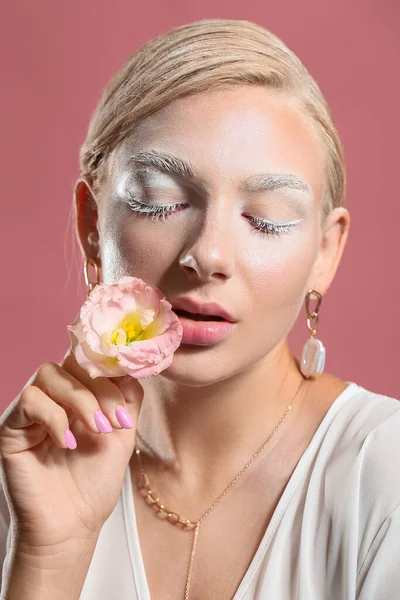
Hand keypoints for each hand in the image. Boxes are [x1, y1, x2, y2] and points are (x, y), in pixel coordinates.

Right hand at [0, 348, 143, 554]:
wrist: (72, 526)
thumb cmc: (95, 482)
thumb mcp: (123, 434)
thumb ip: (128, 397)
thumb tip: (128, 365)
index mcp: (78, 395)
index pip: (88, 360)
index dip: (110, 372)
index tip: (127, 405)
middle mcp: (53, 397)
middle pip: (71, 362)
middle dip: (101, 389)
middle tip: (114, 422)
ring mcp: (30, 411)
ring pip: (49, 374)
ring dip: (80, 399)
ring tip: (97, 430)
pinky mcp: (11, 428)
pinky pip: (29, 400)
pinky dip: (54, 417)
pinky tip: (68, 443)